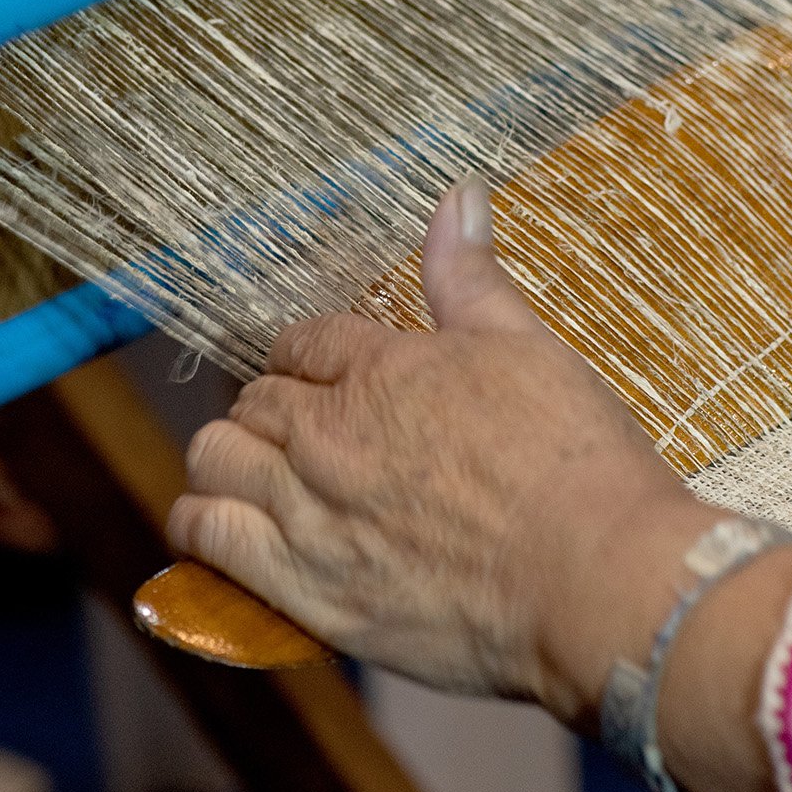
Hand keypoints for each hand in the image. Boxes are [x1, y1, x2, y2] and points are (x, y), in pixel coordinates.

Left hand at [166, 177, 720, 721]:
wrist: (591, 576)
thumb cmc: (572, 461)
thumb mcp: (527, 347)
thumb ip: (471, 278)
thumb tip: (459, 197)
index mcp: (381, 370)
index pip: (305, 344)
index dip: (308, 355)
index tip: (319, 372)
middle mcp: (329, 438)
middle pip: (252, 403)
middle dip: (265, 407)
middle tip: (292, 427)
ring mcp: (311, 517)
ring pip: (214, 465)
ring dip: (223, 461)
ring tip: (249, 475)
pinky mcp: (309, 594)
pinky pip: (210, 546)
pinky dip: (200, 530)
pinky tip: (218, 532)